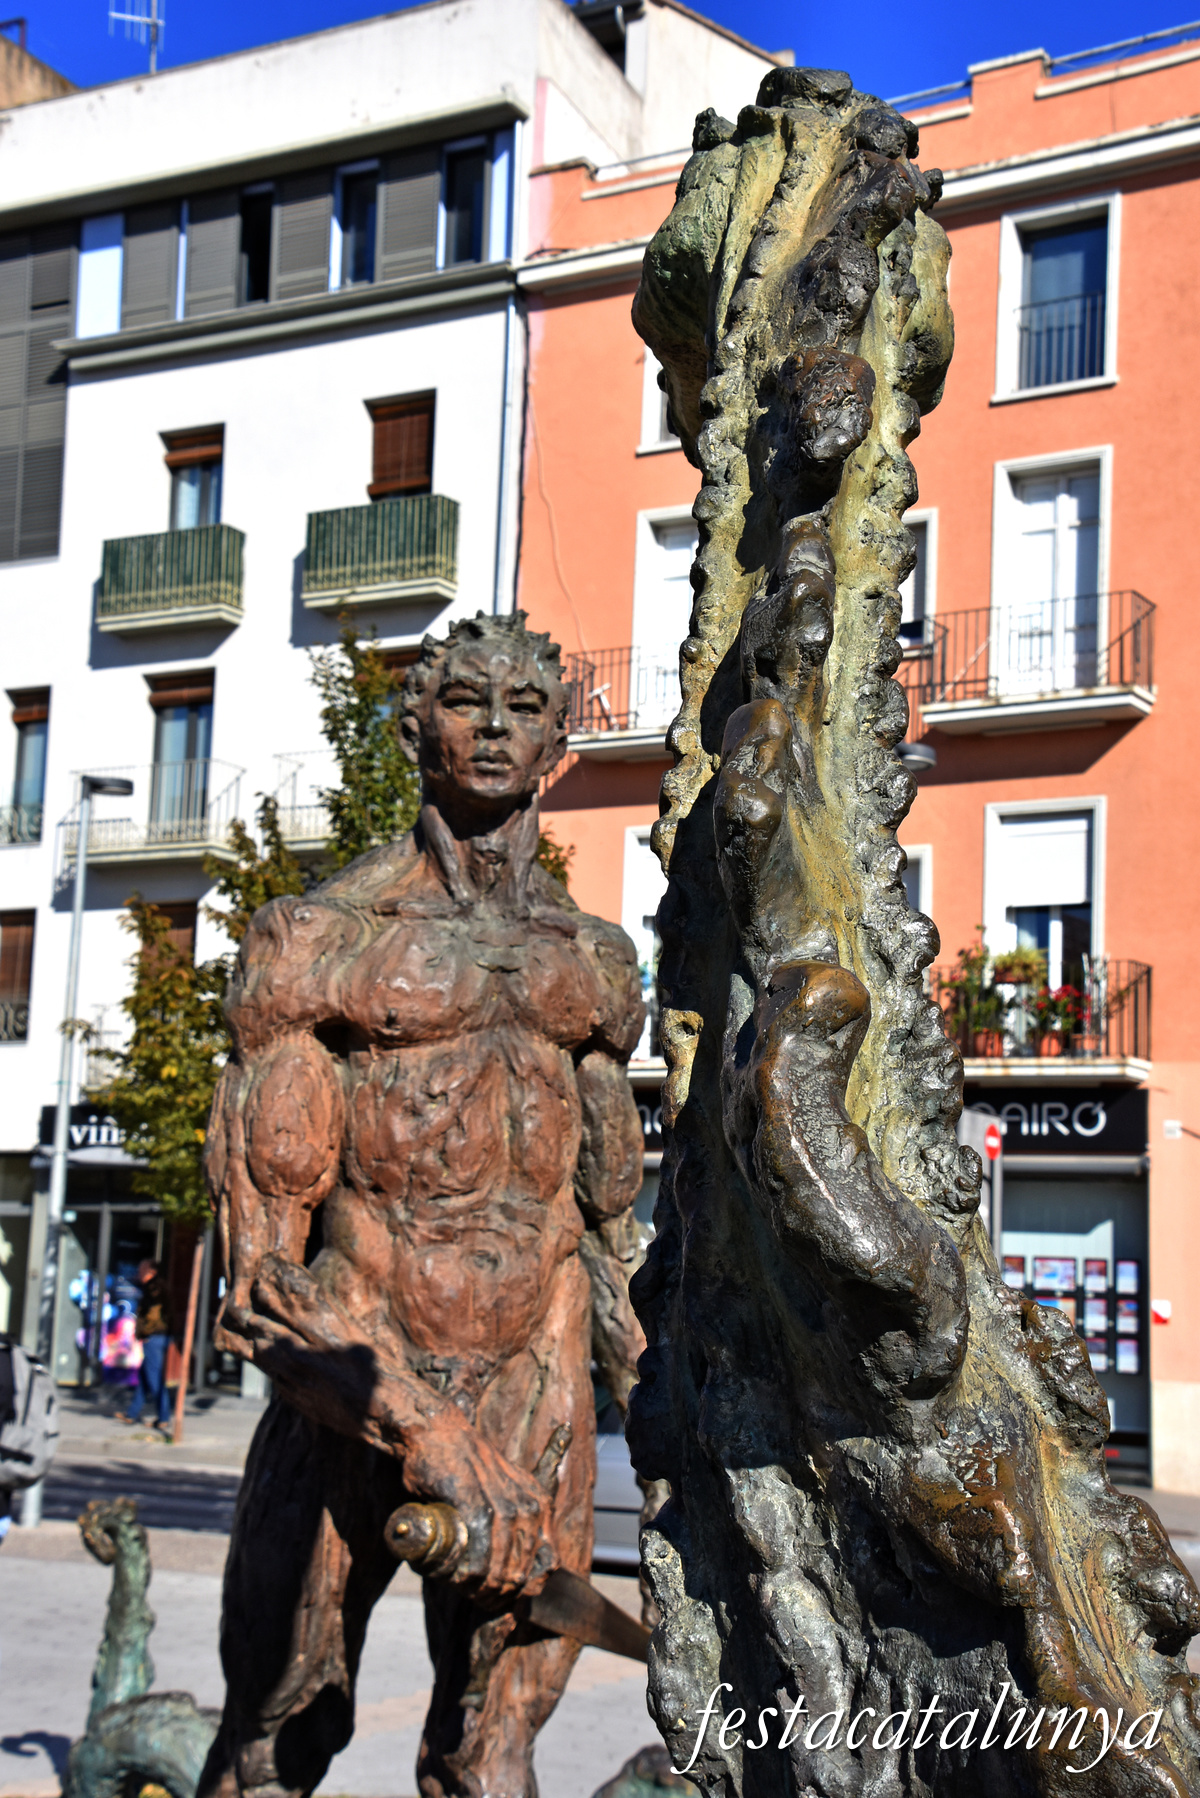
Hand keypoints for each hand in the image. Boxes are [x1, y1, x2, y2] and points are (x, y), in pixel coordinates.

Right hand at [402, 1421, 558, 1603]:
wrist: (440, 1435)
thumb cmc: (466, 1468)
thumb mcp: (504, 1489)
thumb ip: (515, 1521)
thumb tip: (516, 1574)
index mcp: (539, 1504)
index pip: (546, 1566)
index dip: (522, 1589)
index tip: (498, 1596)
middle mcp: (529, 1509)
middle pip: (519, 1576)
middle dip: (495, 1594)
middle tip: (472, 1594)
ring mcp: (505, 1510)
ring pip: (498, 1573)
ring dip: (475, 1588)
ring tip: (457, 1584)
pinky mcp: (477, 1511)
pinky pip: (477, 1560)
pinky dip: (461, 1575)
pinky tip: (448, 1574)